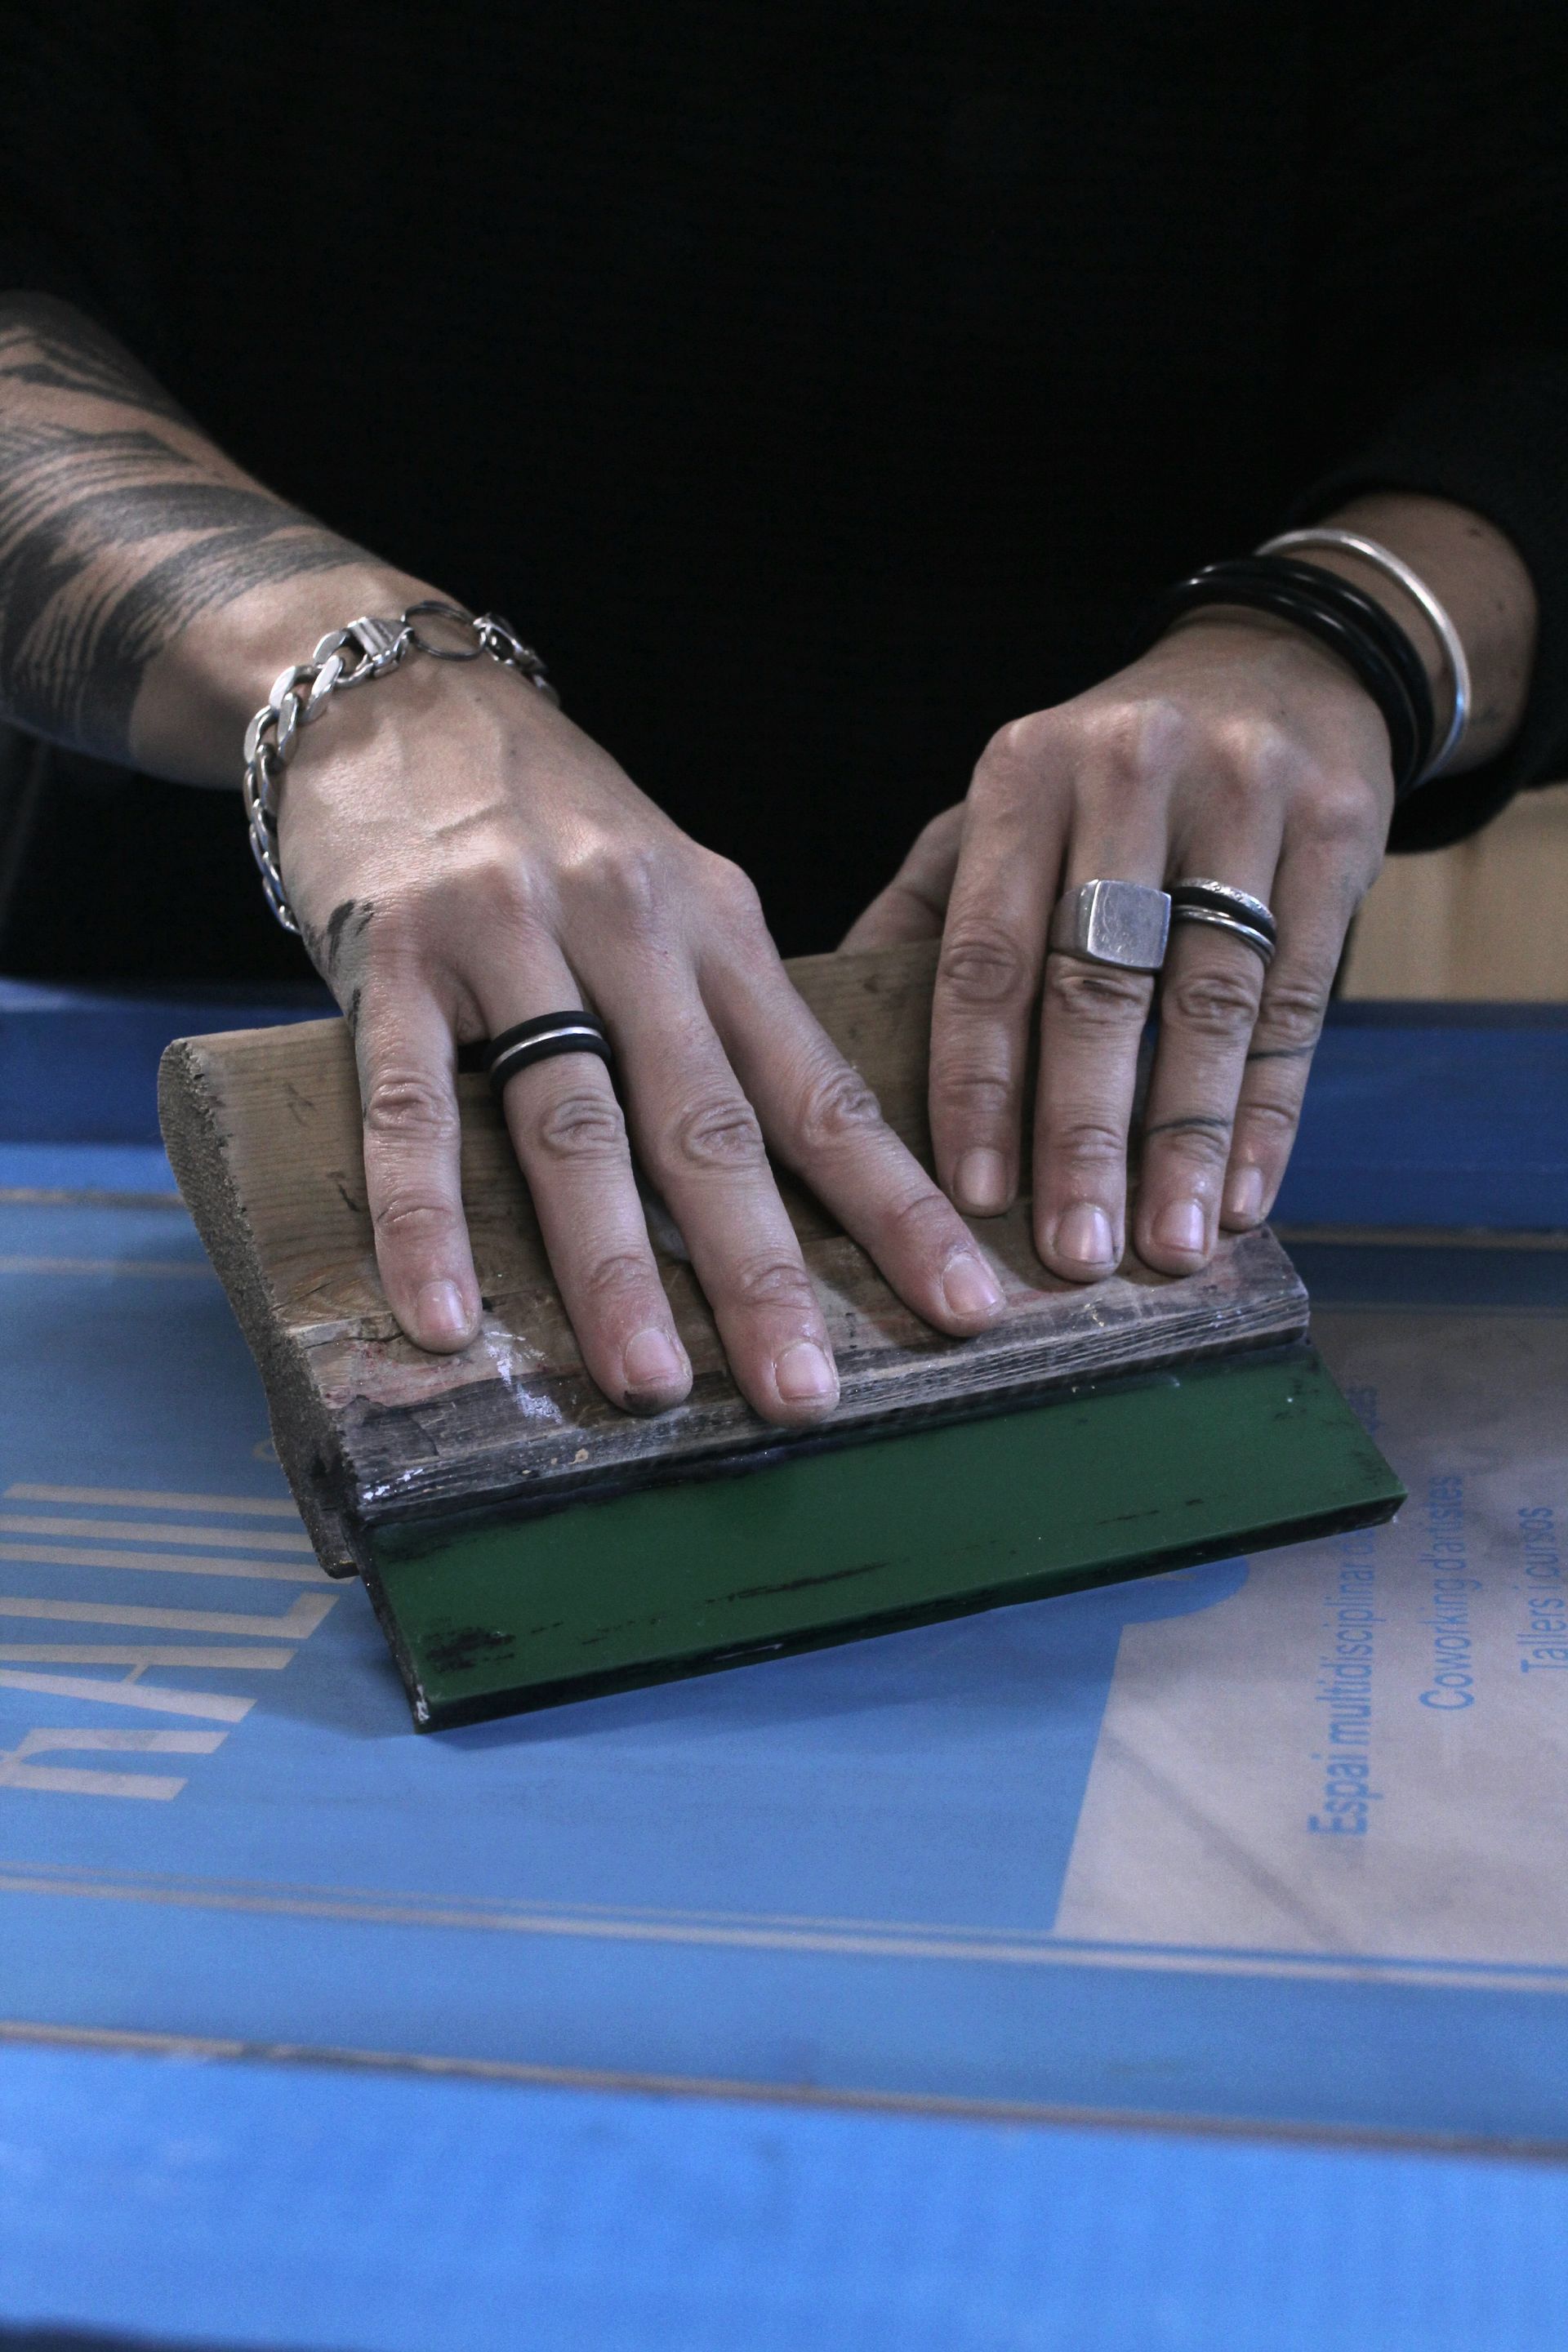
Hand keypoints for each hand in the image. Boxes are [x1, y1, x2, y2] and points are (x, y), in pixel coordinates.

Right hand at [275, 641, 1005, 1422]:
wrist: (396, 690)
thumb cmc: (553, 818)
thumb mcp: (672, 890)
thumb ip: (727, 1012)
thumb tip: (810, 1164)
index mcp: (719, 928)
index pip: (820, 1090)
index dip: (895, 1206)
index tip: (964, 1306)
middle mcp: (630, 929)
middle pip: (708, 1123)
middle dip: (763, 1268)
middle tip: (808, 1394)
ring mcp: (508, 939)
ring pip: (573, 1120)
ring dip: (612, 1262)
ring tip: (648, 1382)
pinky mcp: (393, 954)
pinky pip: (410, 1104)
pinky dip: (427, 1215)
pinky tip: (446, 1314)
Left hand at [843, 611, 1394, 1276]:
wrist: (1276, 661)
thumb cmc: (1108, 770)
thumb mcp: (1010, 802)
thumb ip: (928, 908)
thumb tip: (824, 1033)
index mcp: (1023, 774)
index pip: (987, 950)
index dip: (980, 1081)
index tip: (972, 1194)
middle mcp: (1130, 773)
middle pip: (1099, 983)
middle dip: (1084, 1133)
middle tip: (1072, 1251)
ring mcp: (1245, 794)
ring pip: (1210, 999)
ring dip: (1188, 1141)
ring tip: (1170, 1247)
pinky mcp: (1341, 828)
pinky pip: (1301, 997)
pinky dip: (1270, 1108)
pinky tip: (1246, 1194)